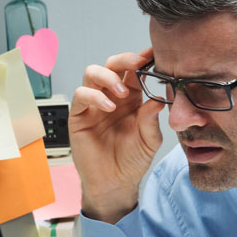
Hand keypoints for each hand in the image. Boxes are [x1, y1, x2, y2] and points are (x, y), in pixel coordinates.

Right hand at [69, 49, 164, 223]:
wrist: (114, 183)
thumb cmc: (132, 161)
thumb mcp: (150, 141)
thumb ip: (151, 120)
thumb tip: (157, 99)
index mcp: (132, 98)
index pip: (134, 70)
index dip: (142, 59)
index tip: (154, 53)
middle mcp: (111, 96)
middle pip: (112, 64)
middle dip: (124, 59)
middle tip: (137, 63)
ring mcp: (93, 104)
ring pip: (93, 73)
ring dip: (108, 76)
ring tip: (122, 93)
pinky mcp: (79, 116)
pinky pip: (81, 95)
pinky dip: (94, 96)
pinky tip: (109, 107)